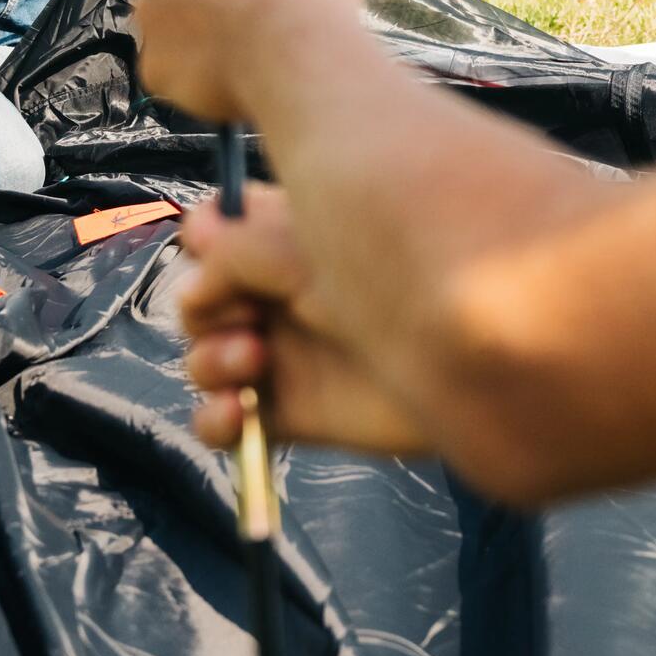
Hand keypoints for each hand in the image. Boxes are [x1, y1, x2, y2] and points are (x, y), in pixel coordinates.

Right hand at [179, 190, 431, 459]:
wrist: (461, 358)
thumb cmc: (389, 275)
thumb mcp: (305, 242)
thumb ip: (235, 251)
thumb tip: (194, 275)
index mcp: (286, 238)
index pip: (215, 231)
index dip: (202, 244)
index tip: (213, 253)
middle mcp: (281, 294)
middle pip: (198, 300)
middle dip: (202, 309)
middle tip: (245, 316)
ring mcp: (287, 354)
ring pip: (205, 360)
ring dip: (208, 361)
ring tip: (251, 359)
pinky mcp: (296, 411)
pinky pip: (227, 423)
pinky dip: (217, 421)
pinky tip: (237, 414)